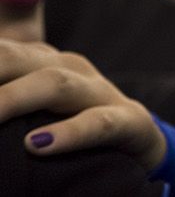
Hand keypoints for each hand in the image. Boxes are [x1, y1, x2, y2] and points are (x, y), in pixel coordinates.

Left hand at [0, 40, 166, 169]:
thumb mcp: (33, 103)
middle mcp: (68, 67)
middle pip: (16, 59)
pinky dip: (69, 133)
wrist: (139, 140)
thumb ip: (8, 91)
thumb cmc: (67, 125)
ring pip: (53, 84)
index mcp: (40, 59)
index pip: (1, 51)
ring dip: (12, 99)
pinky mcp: (129, 120)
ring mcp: (100, 92)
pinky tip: (37, 145)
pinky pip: (98, 124)